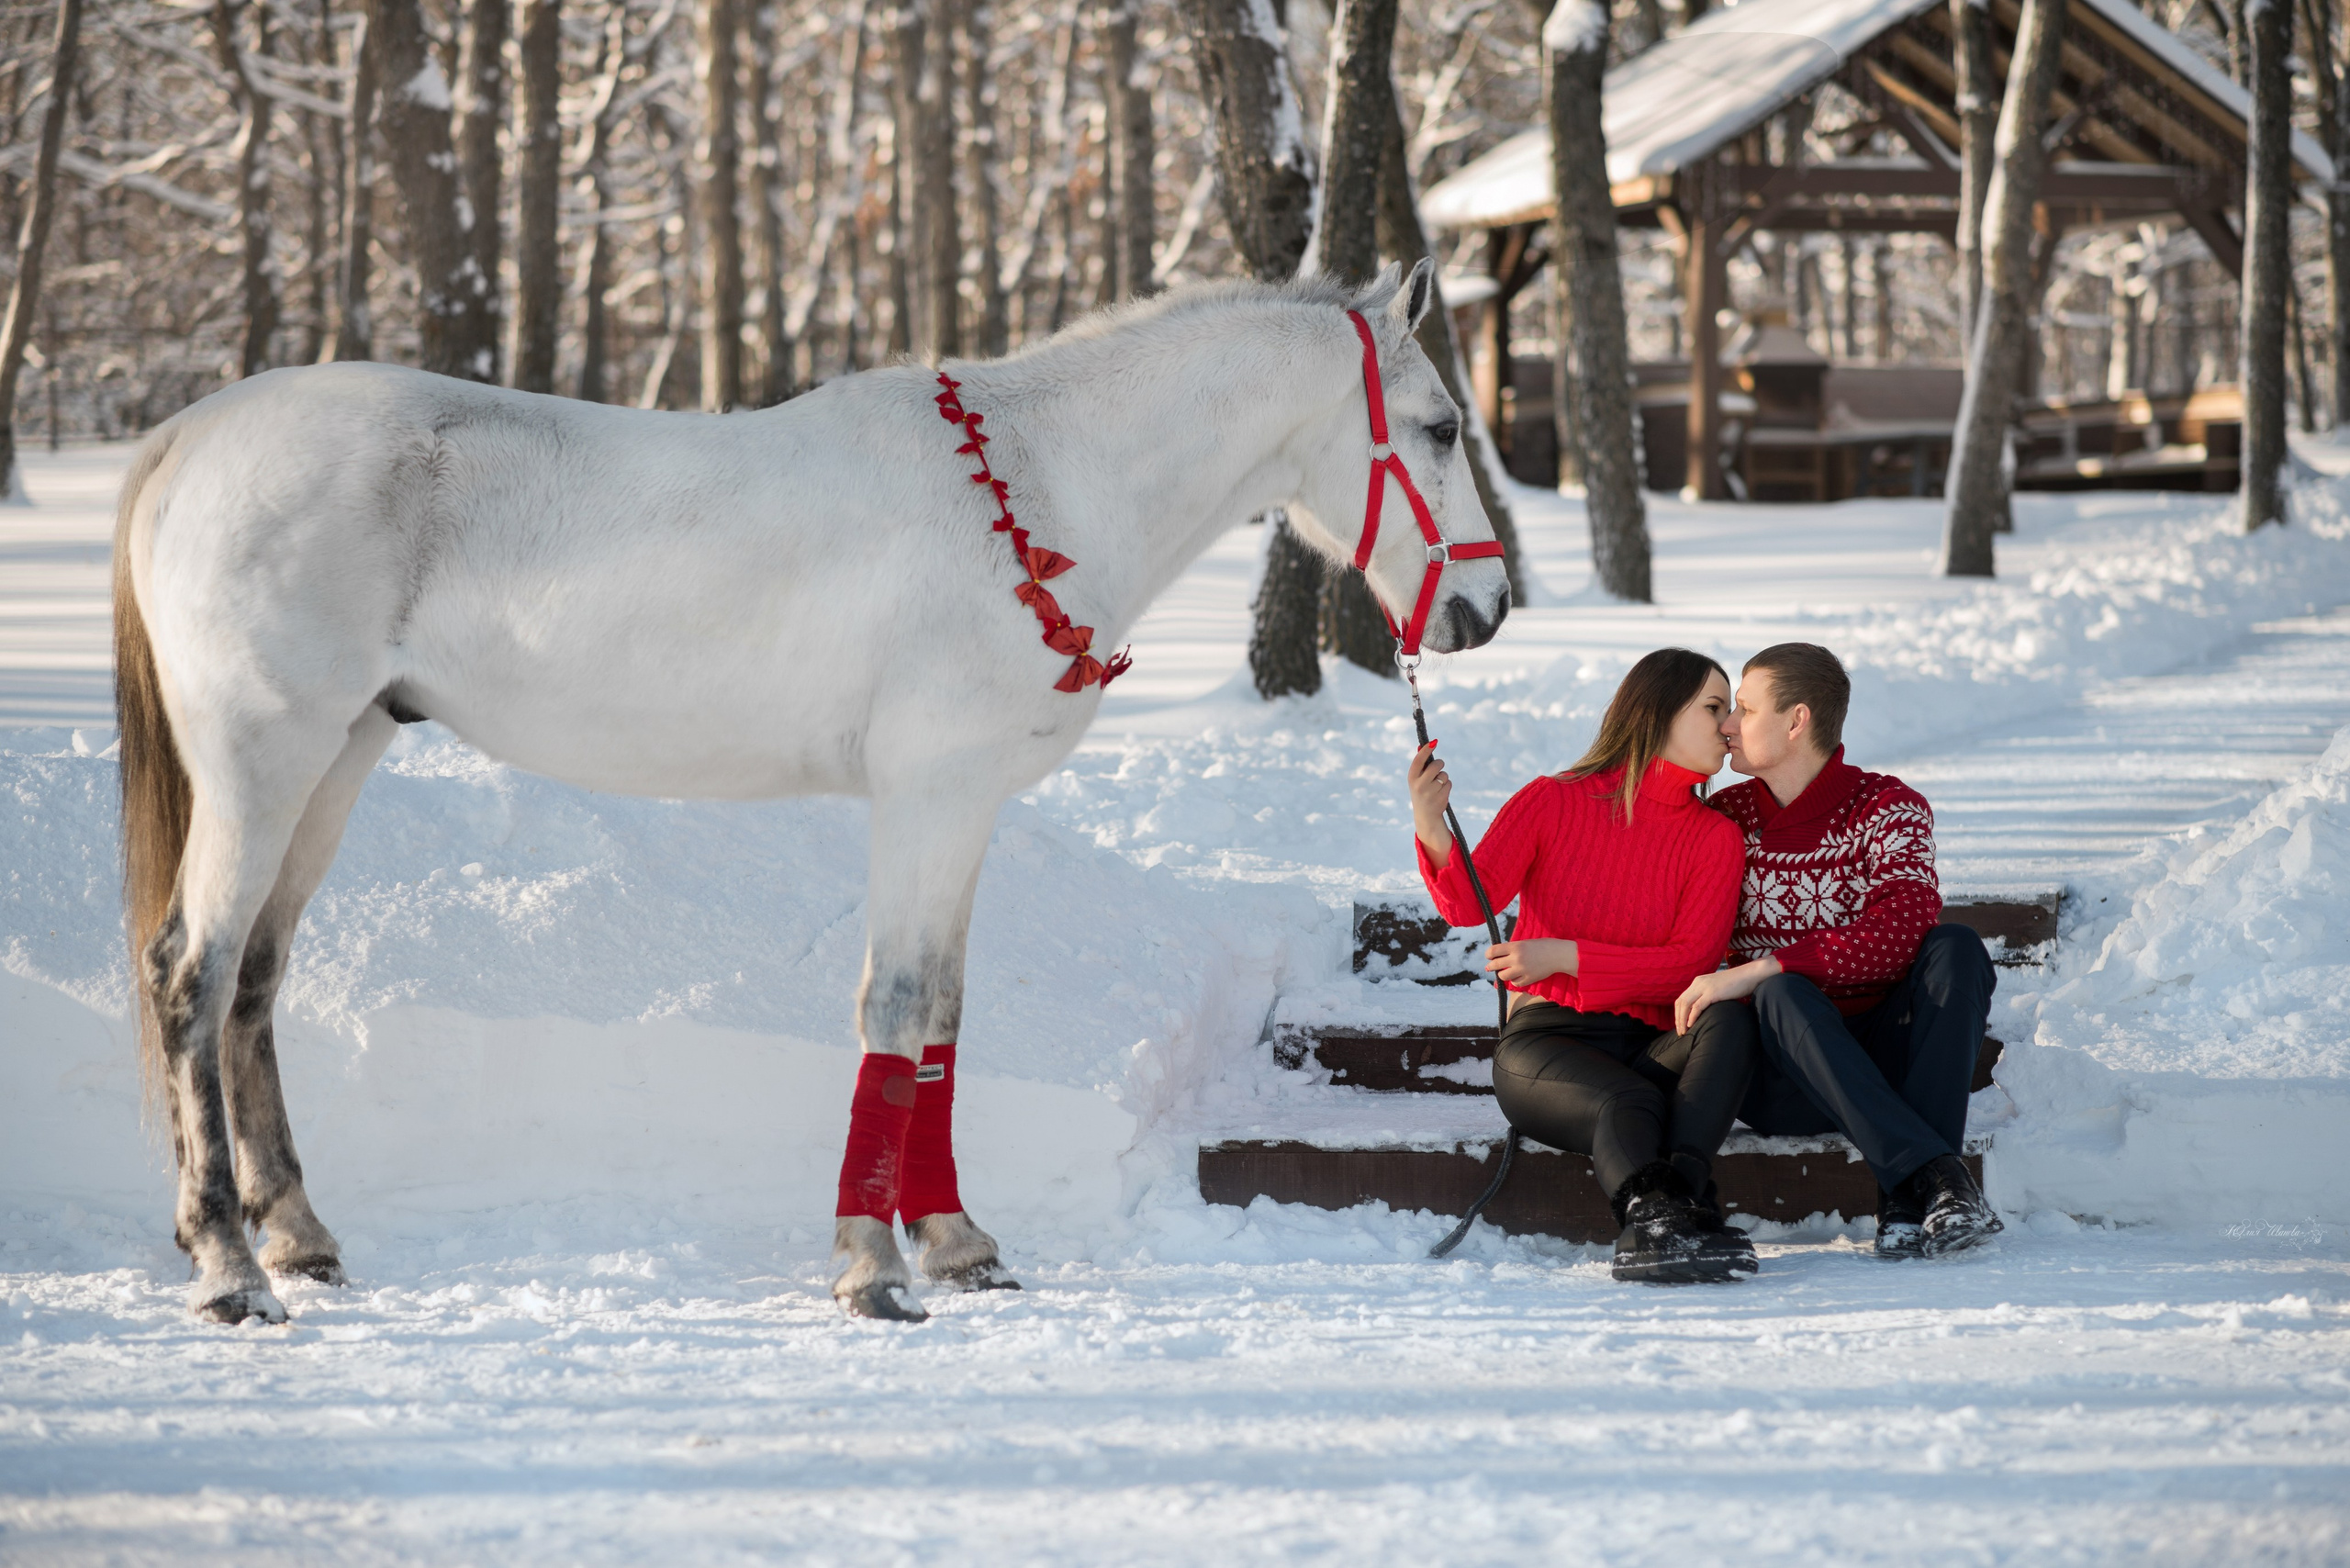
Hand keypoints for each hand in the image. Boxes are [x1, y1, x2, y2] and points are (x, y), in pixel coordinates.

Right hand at [1408, 740, 1453, 862]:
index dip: (1426, 750)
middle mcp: (1420, 784)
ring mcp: (1430, 792)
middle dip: (1440, 764)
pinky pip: (1449, 783)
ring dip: (1443, 778)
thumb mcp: (1416, 779)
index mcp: (1412, 778)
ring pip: (1444, 775)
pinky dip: (1447, 786)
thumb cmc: (1421, 792)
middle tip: (1438, 768)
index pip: (1419, 760)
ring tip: (1436, 787)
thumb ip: (1420, 765)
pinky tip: (1440, 793)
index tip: (1434, 742)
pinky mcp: (1441, 797)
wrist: (1425, 815)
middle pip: (1436, 765)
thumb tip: (1421, 745)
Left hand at [1485, 938, 1576, 987]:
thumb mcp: (1526, 942)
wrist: (1559, 955)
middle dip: (1491, 966)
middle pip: (1495, 965)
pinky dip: (1514, 980)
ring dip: (1502, 974)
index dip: (1488, 954)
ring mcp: (1522, 970)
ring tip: (1505, 972)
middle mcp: (1517, 958)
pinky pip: (1515, 983)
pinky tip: (1516, 977)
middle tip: (1490, 967)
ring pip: (1503, 976)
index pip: (1493, 951)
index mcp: (1516, 946)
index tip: (1489, 956)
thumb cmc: (1544, 945)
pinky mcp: (1529, 979)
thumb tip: (1499, 955)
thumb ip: (1513, 948)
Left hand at [1673, 956, 1780, 1033]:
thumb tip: (1703, 1011)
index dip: (1678, 1013)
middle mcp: (1698, 983)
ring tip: (1684, 1032)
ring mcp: (1704, 987)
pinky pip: (1697, 1006)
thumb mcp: (1717, 989)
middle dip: (1678, 1019)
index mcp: (1698, 982)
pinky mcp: (1712, 992)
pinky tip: (1691, 1025)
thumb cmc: (1737, 984)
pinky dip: (1692, 1017)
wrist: (1750, 975)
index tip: (1680, 1025)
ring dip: (1682, 1020)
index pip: (1681, 999)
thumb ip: (1708, 996)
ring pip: (1686, 1005)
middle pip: (1680, 1003)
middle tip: (1680, 1032)